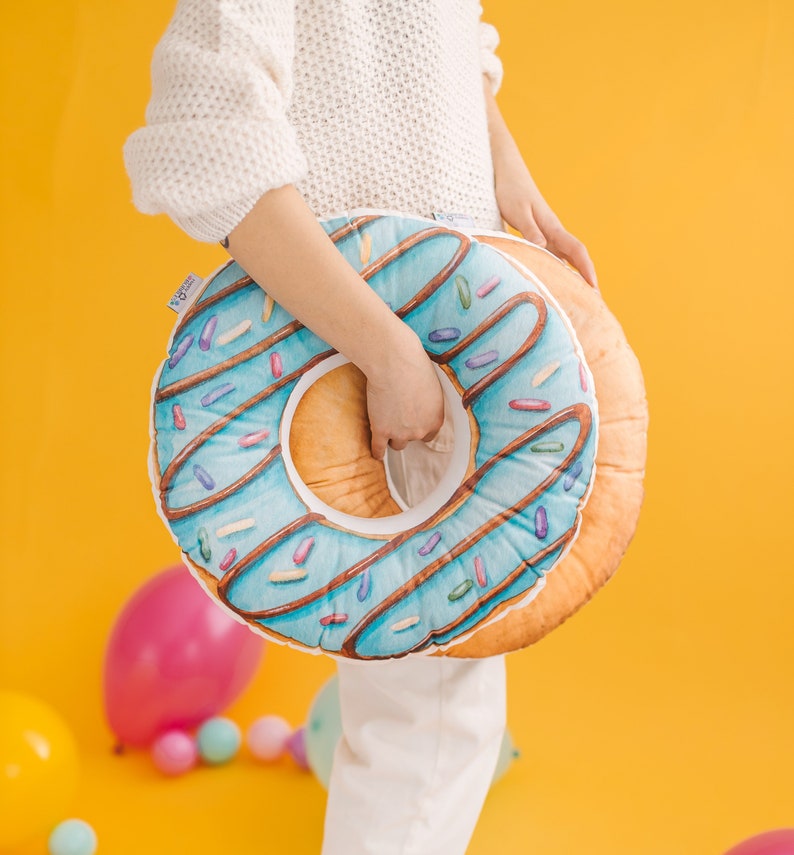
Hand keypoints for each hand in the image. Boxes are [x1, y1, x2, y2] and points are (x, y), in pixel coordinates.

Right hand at [364, 328, 444, 460]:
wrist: (395, 364)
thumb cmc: (415, 367)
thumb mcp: (432, 385)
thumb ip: (429, 401)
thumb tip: (424, 402)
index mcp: (435, 419)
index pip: (429, 435)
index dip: (419, 428)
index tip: (413, 423)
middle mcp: (420, 430)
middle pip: (412, 439)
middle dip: (405, 430)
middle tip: (398, 417)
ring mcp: (400, 433)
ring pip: (396, 444)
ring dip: (392, 437)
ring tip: (386, 427)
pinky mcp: (381, 430)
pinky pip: (378, 448)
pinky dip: (377, 452)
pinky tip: (376, 453)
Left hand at [495, 167, 597, 289]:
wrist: (507, 173)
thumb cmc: (511, 191)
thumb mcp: (518, 211)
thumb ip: (529, 230)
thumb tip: (543, 248)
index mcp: (552, 227)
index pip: (576, 250)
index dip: (586, 269)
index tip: (593, 288)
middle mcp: (553, 233)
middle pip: (575, 259)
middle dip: (585, 280)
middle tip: (591, 304)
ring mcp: (546, 235)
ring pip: (564, 260)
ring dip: (571, 279)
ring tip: (574, 301)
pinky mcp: (537, 236)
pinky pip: (550, 258)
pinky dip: (555, 272)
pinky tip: (553, 284)